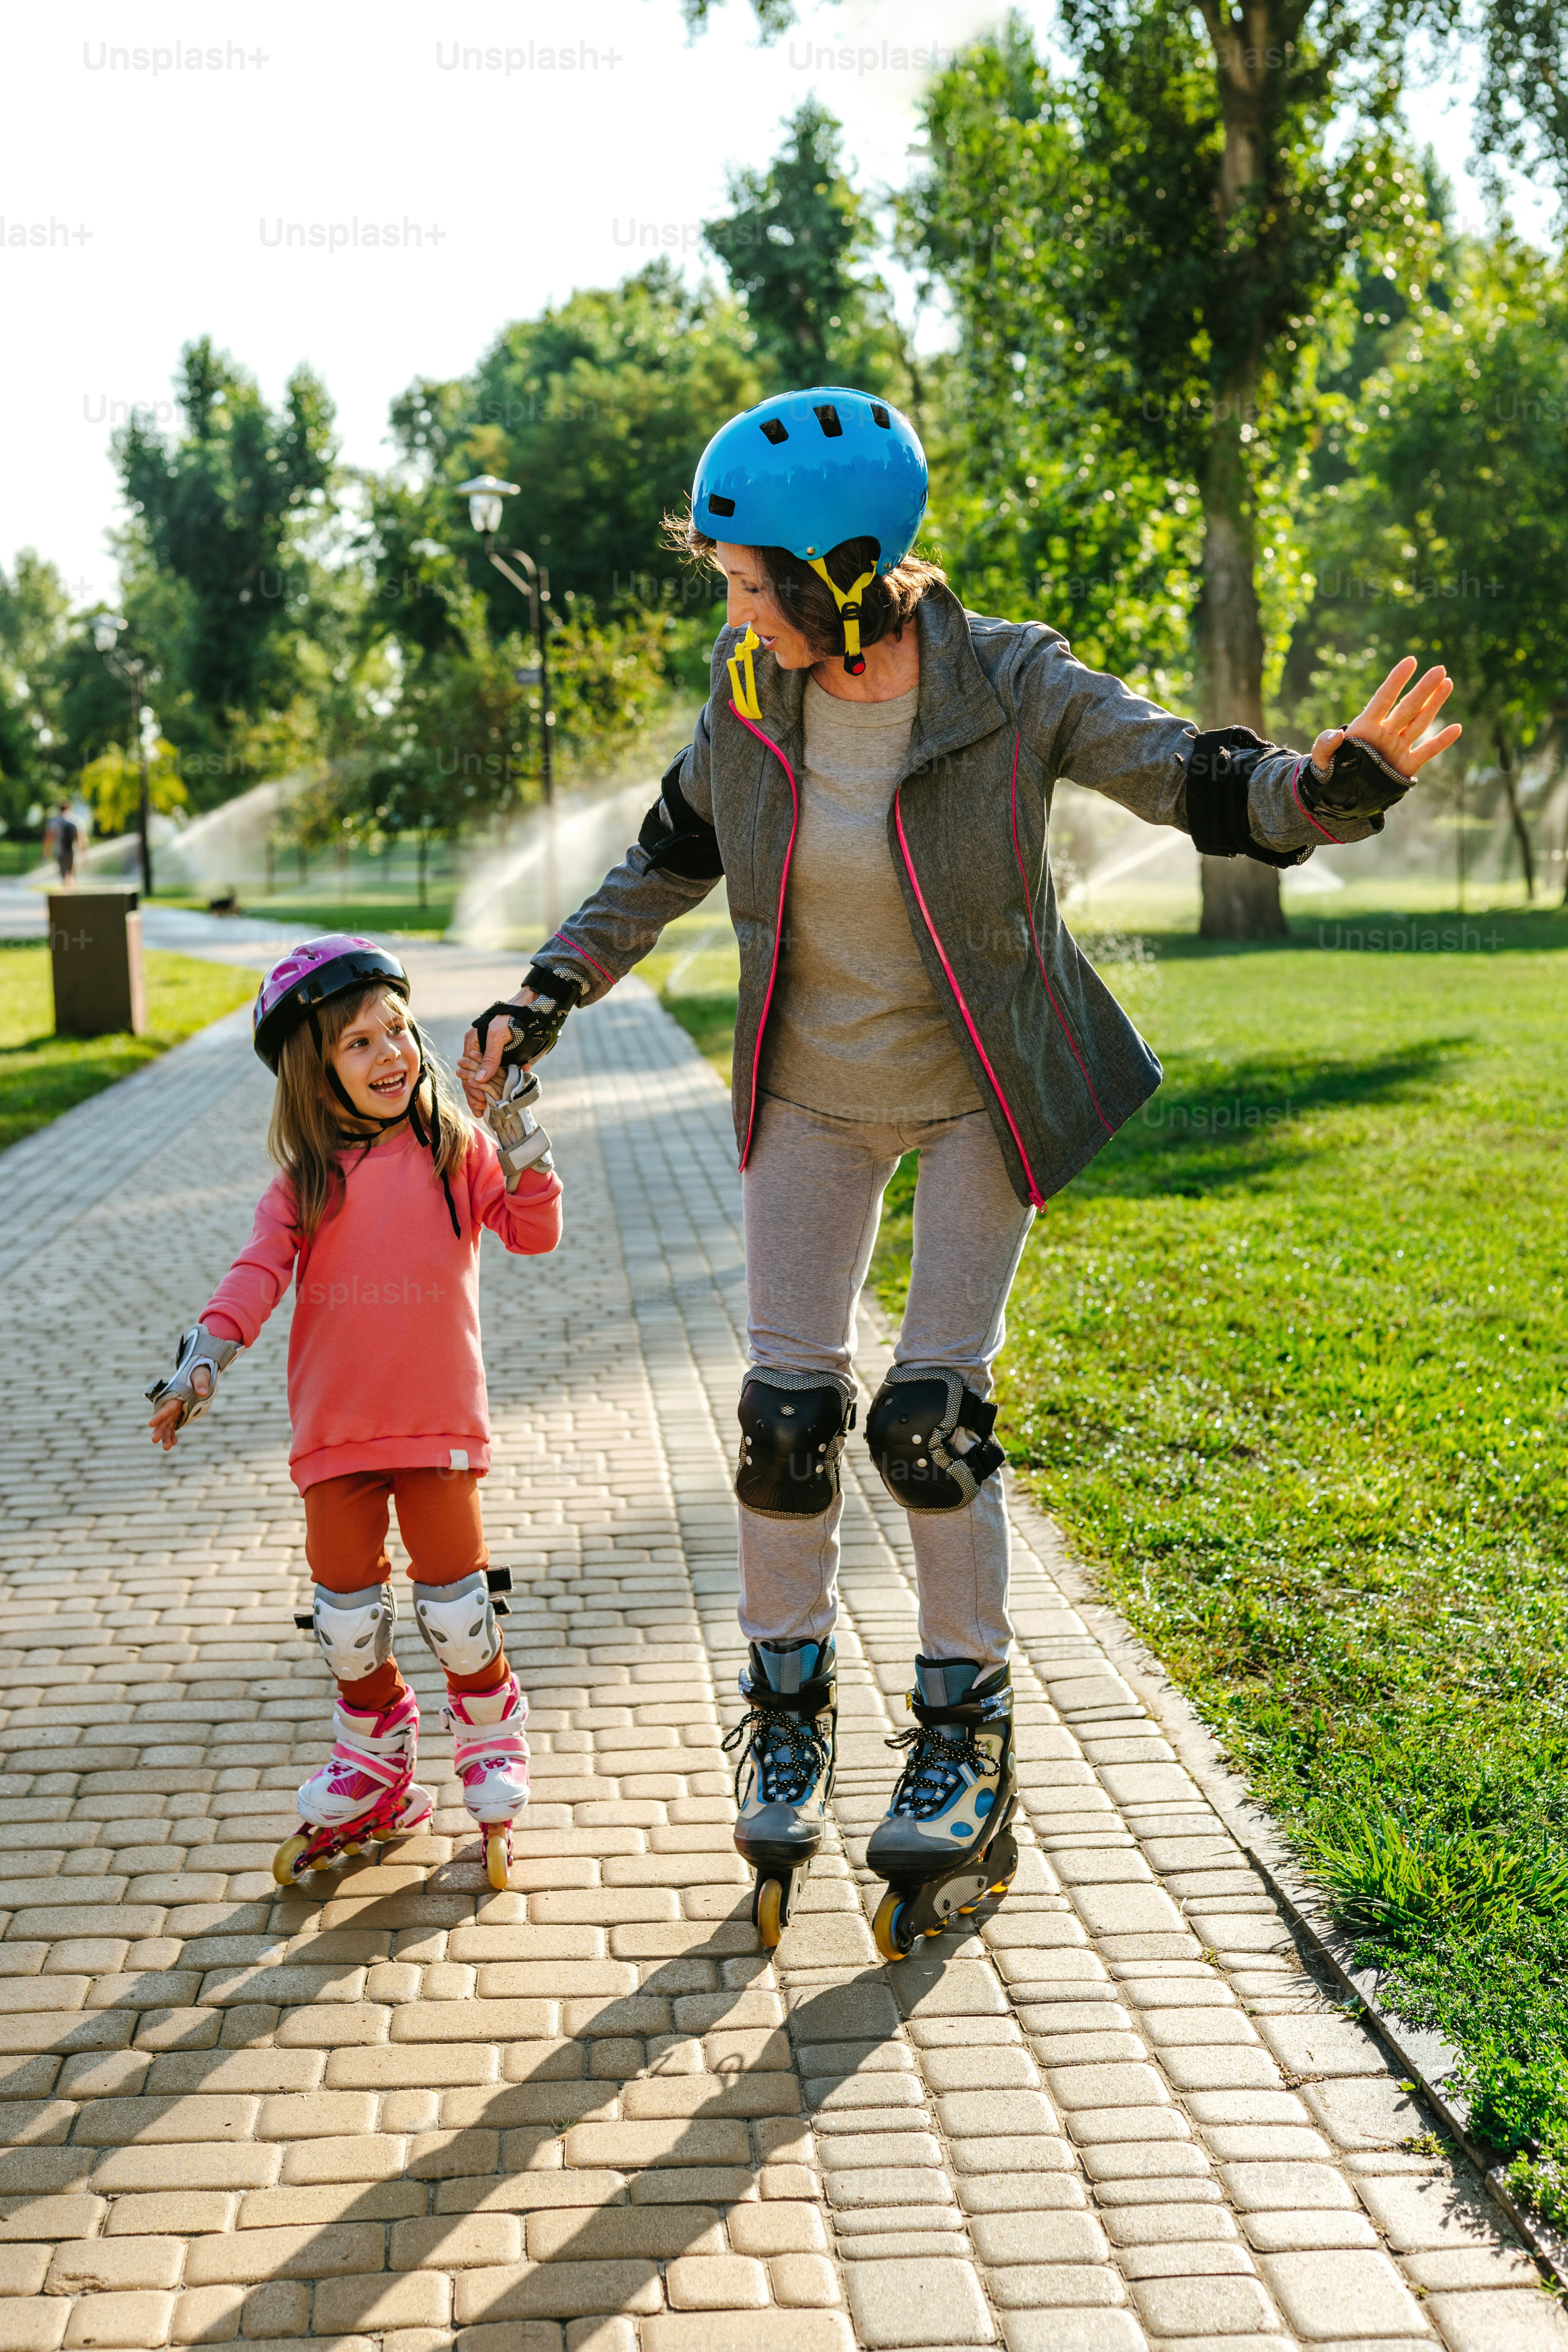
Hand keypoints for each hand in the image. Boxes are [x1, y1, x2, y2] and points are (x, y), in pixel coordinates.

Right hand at [148, 1381, 202, 1449]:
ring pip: (167, 1427)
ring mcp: (174, 1412)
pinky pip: (174, 1427)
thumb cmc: (197, 1374)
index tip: (150, 1424)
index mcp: (175, 1397)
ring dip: (166, 1437)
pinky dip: (172, 1435)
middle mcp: (172, 1406)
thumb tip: (202, 1392)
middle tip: (154, 1440)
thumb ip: (201, 1383)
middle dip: (159, 1430)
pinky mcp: (178, 1416)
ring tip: (166, 1448)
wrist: (198, 1377)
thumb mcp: (200, 1376)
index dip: (158, 1416)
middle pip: (163, 1420)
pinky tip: (173, 1443)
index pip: (165, 1409)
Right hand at [457, 989, 536, 1114]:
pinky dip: (504, 1083)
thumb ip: (490, 1057)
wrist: (531, 1008)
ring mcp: (493, 1054)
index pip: (467, 1071)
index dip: (471, 1089)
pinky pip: (501, 1072)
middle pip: (475, 1077)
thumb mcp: (498, 1035)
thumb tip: (481, 1079)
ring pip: (487, 1078)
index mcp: (473, 1043)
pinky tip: (507, 1093)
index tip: (478, 1103)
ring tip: (488, 1108)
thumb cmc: (511, 1017)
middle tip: (481, 1111)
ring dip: (488, 1093)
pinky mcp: (505, 1056)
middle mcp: (480, 1050)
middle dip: (477, 1095)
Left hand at [1310, 658, 1461, 780]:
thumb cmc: (1329, 773)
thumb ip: (1324, 746)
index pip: (1383, 698)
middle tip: (1440, 669)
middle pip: (1407, 707)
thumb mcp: (1321, 761)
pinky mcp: (1406, 767)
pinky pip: (1426, 752)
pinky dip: (1441, 742)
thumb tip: (1336, 735)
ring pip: (1420, 722)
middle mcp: (1385, 733)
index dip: (1396, 680)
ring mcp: (1397, 748)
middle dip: (1423, 689)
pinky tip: (1456, 728)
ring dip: (1434, 704)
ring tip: (1448, 683)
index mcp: (1365, 727)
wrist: (1340, 795)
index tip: (1410, 661)